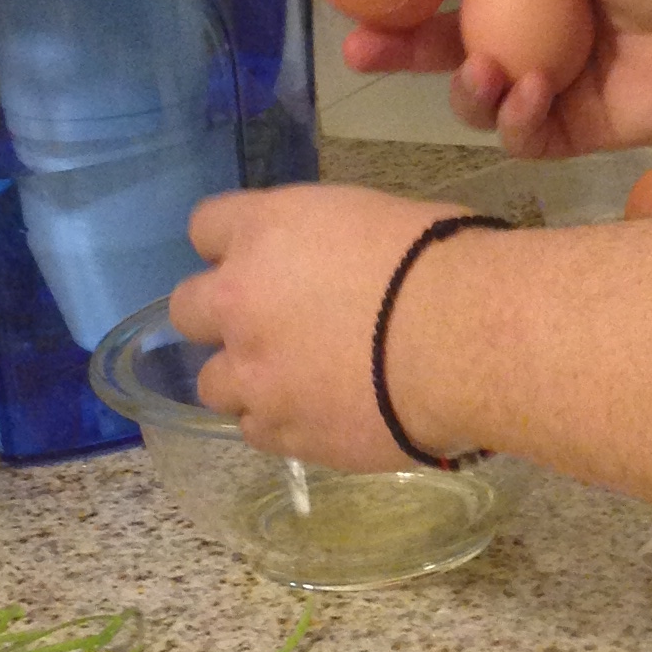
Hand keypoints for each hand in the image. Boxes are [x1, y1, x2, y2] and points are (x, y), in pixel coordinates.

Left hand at [172, 185, 466, 466]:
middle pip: (187, 309)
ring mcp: (254, 373)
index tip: (268, 259)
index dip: (234, 245)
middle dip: (222, 317)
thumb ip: (331, 246)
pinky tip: (324, 414)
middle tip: (274, 325)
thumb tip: (344, 270)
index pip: (206, 227)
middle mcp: (240, 300)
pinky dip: (283, 423)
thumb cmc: (441, 260)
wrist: (463, 340)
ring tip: (299, 383)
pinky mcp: (282, 431)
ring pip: (213, 383)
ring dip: (247, 379)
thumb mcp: (378, 219)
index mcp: (265, 231)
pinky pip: (257, 430)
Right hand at [331, 0, 651, 155]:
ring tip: (491, 69)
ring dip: (467, 85)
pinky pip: (522, 136)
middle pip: (445, 43)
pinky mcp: (583, 127)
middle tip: (363, 49)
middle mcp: (535, 23)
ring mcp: (556, 79)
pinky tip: (532, 93)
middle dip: (399, 47)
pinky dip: (513, 119)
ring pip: (476, 95)